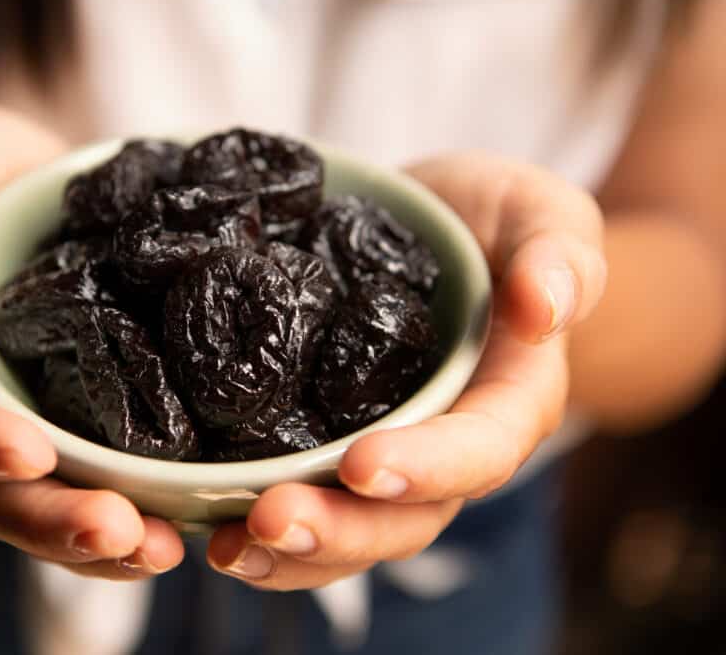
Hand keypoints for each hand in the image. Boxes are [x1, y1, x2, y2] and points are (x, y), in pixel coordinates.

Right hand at [0, 104, 183, 578]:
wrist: (8, 187)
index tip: (25, 453)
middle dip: (51, 519)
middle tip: (123, 534)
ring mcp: (27, 417)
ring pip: (49, 500)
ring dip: (103, 541)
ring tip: (167, 550)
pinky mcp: (86, 412)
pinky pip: (103, 473)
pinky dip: (141, 505)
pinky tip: (193, 520)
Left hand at [207, 153, 606, 589]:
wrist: (437, 230)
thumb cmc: (495, 221)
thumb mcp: (537, 213)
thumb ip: (557, 253)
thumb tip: (544, 305)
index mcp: (506, 403)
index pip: (480, 452)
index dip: (428, 467)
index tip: (365, 466)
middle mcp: (443, 449)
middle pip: (403, 519)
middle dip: (339, 529)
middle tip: (270, 520)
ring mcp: (382, 453)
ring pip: (347, 532)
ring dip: (288, 552)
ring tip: (229, 549)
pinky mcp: (324, 444)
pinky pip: (301, 503)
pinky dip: (256, 529)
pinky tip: (209, 533)